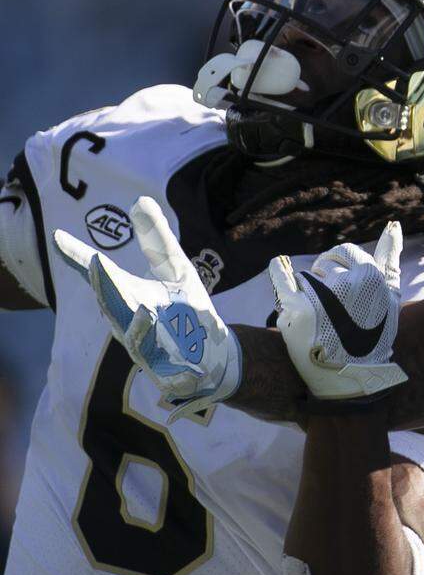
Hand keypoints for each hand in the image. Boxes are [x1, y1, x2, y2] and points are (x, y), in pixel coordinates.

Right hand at [54, 197, 241, 421]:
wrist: (213, 354)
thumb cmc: (186, 310)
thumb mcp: (175, 269)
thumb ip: (157, 239)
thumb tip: (138, 200)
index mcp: (130, 298)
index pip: (102, 277)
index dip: (79, 259)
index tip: (59, 237)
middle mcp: (131, 324)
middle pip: (114, 306)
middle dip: (105, 287)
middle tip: (95, 262)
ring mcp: (149, 351)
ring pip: (136, 339)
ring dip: (137, 325)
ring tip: (144, 307)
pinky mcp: (171, 374)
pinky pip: (171, 371)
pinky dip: (176, 364)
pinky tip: (184, 357)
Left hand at [268, 223, 405, 401]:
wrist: (347, 382)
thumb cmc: (370, 338)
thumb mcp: (389, 297)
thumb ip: (391, 258)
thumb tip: (394, 224)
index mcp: (373, 278)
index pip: (348, 254)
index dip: (342, 267)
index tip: (345, 280)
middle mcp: (350, 282)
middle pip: (328, 263)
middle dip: (327, 278)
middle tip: (332, 309)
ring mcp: (323, 295)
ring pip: (308, 276)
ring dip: (309, 291)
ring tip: (318, 321)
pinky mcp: (298, 308)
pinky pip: (281, 276)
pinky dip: (277, 271)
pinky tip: (277, 266)